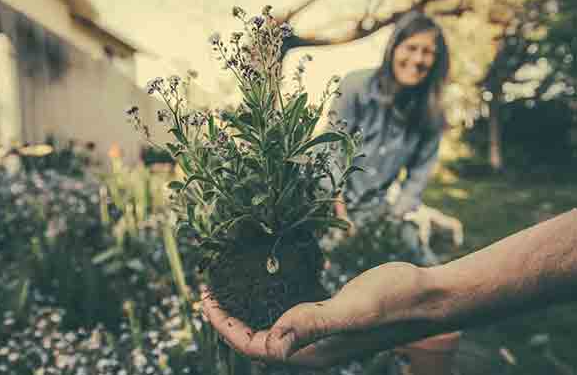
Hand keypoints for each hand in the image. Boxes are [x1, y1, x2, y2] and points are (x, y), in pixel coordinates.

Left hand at [202, 262, 433, 367]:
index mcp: (312, 352)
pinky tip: (269, 282)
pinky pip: (293, 313)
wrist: (429, 296)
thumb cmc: (396, 302)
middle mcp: (314, 347)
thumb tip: (273, 342)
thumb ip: (313, 324)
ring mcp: (324, 332)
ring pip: (274, 326)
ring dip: (249, 309)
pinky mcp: (333, 315)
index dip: (225, 326)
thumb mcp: (354, 310)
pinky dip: (274, 299)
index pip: (255, 346)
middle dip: (230, 319)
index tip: (205, 299)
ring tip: (231, 287)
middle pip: (259, 339)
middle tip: (210, 290)